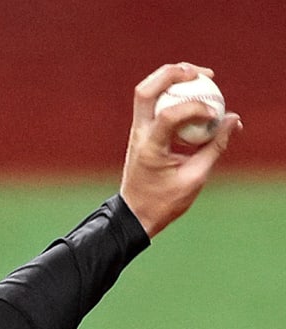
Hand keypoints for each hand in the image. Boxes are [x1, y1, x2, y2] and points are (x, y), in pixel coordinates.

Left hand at [119, 63, 240, 238]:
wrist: (135, 215)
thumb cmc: (163, 202)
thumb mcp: (194, 179)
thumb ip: (214, 147)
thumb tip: (233, 119)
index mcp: (149, 149)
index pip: (169, 115)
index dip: (196, 107)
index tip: (216, 115)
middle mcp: (139, 135)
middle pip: (146, 90)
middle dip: (174, 74)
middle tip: (202, 75)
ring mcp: (137, 132)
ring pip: (147, 91)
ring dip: (172, 78)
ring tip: (201, 78)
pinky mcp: (142, 132)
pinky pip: (155, 102)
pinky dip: (173, 92)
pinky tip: (194, 95)